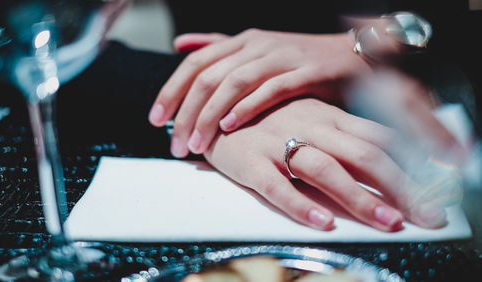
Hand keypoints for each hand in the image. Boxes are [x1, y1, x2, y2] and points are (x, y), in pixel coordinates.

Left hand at [149, 29, 368, 156]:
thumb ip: (219, 47)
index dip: (171, 90)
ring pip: (233, 84)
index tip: (155, 119)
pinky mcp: (306, 72)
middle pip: (208, 77)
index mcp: (242, 42)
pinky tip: (229, 126)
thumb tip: (181, 45)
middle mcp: (256, 45)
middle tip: (174, 143)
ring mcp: (281, 57)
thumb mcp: (256, 50)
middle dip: (185, 112)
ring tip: (196, 143)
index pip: (195, 63)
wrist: (352, 56)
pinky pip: (270, 90)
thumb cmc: (299, 61)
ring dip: (210, 116)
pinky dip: (246, 108)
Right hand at [203, 98, 449, 231]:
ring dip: (360, 198)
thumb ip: (341, 136)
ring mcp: (278, 142)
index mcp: (328, 116)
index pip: (379, 137)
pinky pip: (277, 185)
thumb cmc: (267, 119)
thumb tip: (381, 163)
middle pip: (364, 154)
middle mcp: (310, 126)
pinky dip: (301, 204)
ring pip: (326, 169)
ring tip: (387, 222)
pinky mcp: (250, 161)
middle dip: (400, 186)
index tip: (433, 191)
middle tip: (426, 215)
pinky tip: (323, 222)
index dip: (410, 164)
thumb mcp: (308, 117)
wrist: (212, 111)